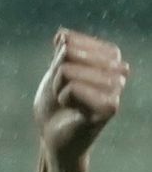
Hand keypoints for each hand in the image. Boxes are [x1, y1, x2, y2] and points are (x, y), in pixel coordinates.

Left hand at [34, 29, 128, 166]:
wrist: (53, 136)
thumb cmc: (55, 106)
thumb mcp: (54, 73)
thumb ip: (61, 52)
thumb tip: (63, 35)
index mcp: (108, 58)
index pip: (71, 43)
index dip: (54, 63)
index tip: (60, 79)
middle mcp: (118, 70)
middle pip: (69, 55)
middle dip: (56, 75)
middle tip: (62, 94)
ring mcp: (116, 88)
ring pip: (68, 71)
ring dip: (58, 88)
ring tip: (67, 102)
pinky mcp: (110, 107)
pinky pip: (74, 89)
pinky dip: (64, 98)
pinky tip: (73, 111)